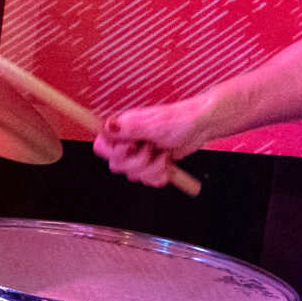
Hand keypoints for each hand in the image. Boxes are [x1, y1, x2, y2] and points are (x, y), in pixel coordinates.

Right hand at [94, 95, 214, 185]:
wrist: (200, 128)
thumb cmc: (178, 120)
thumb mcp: (152, 124)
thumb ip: (128, 128)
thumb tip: (106, 125)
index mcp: (124, 128)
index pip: (101, 146)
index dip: (114, 152)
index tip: (131, 146)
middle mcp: (129, 142)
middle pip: (116, 165)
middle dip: (138, 162)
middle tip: (151, 149)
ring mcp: (140, 154)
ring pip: (133, 175)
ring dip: (152, 169)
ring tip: (163, 155)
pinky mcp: (151, 165)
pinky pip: (147, 180)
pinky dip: (159, 175)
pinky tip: (167, 163)